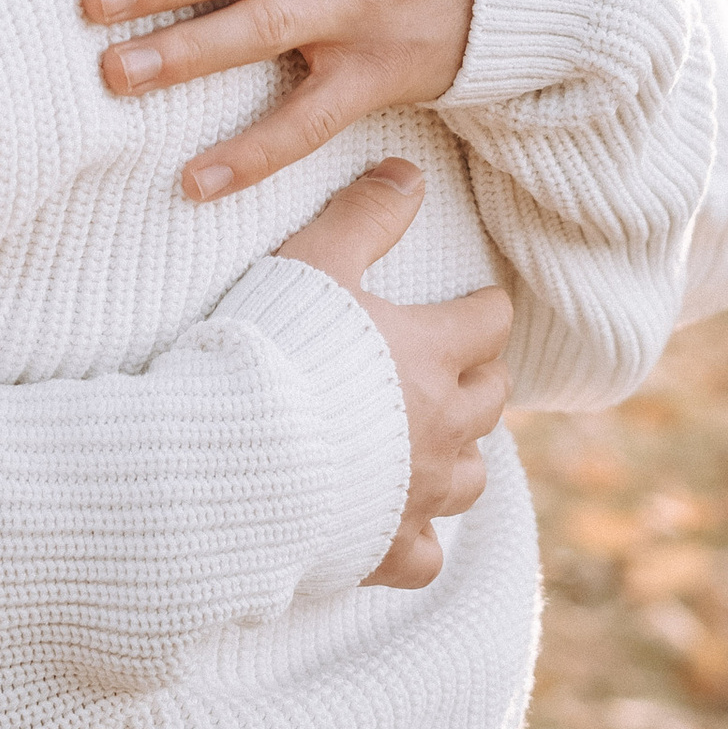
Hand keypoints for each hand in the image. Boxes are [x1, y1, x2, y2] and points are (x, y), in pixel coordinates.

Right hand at [276, 160, 510, 587]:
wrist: (235, 455)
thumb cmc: (274, 351)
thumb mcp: (316, 261)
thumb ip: (365, 215)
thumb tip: (409, 173)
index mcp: (433, 353)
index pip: (489, 320)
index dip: (482, 308)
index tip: (471, 304)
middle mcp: (442, 426)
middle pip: (492, 398)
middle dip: (478, 378)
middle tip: (452, 367)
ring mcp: (420, 494)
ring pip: (473, 478)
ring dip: (459, 455)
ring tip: (431, 441)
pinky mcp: (388, 549)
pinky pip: (426, 555)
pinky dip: (418, 538)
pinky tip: (399, 524)